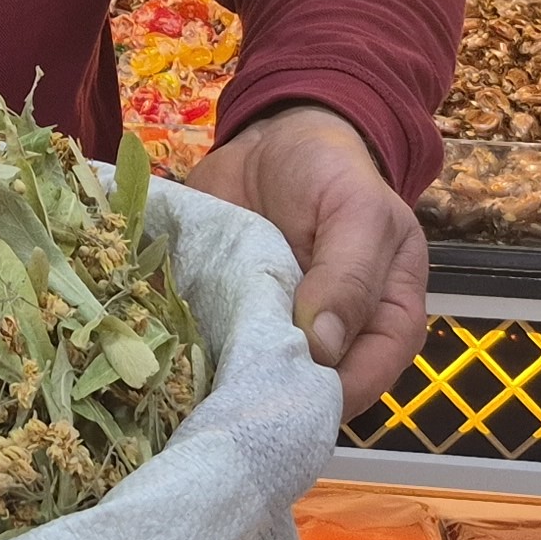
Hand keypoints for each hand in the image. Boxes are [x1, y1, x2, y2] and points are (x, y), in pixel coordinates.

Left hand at [186, 104, 430, 418]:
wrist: (272, 141)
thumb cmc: (331, 172)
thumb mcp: (356, 210)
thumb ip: (351, 275)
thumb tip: (326, 348)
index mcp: (384, 323)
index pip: (364, 380)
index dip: (327, 395)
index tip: (281, 396)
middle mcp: (332, 344)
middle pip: (305, 394)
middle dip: (267, 398)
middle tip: (222, 392)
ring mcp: (276, 338)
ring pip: (253, 383)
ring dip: (219, 383)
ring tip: (179, 379)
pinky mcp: (229, 326)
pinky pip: (207, 355)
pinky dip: (182, 356)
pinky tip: (156, 352)